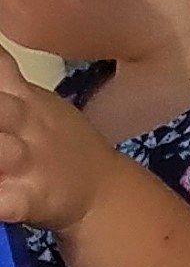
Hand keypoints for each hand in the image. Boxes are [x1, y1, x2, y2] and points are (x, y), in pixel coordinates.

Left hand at [0, 46, 129, 231]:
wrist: (102, 192)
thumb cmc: (57, 143)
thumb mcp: (35, 100)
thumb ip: (7, 76)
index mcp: (23, 96)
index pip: (0, 65)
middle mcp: (25, 123)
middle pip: (1, 107)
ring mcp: (29, 163)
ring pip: (2, 151)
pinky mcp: (30, 200)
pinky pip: (7, 201)